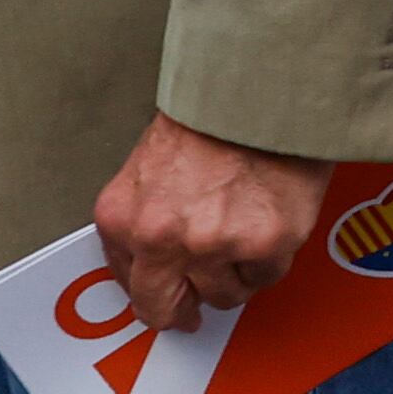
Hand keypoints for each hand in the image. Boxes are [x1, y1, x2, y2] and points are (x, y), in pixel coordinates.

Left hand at [93, 113, 334, 333]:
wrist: (261, 83)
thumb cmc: (210, 116)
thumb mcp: (148, 169)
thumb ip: (142, 222)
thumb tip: (152, 268)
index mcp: (122, 218)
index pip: (130, 286)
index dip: (154, 293)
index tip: (168, 298)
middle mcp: (161, 238)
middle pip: (163, 310)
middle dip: (182, 310)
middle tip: (196, 307)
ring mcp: (213, 244)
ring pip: (223, 295)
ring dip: (234, 272)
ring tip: (243, 228)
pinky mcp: (263, 244)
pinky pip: (265, 276)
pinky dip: (270, 255)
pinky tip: (267, 218)